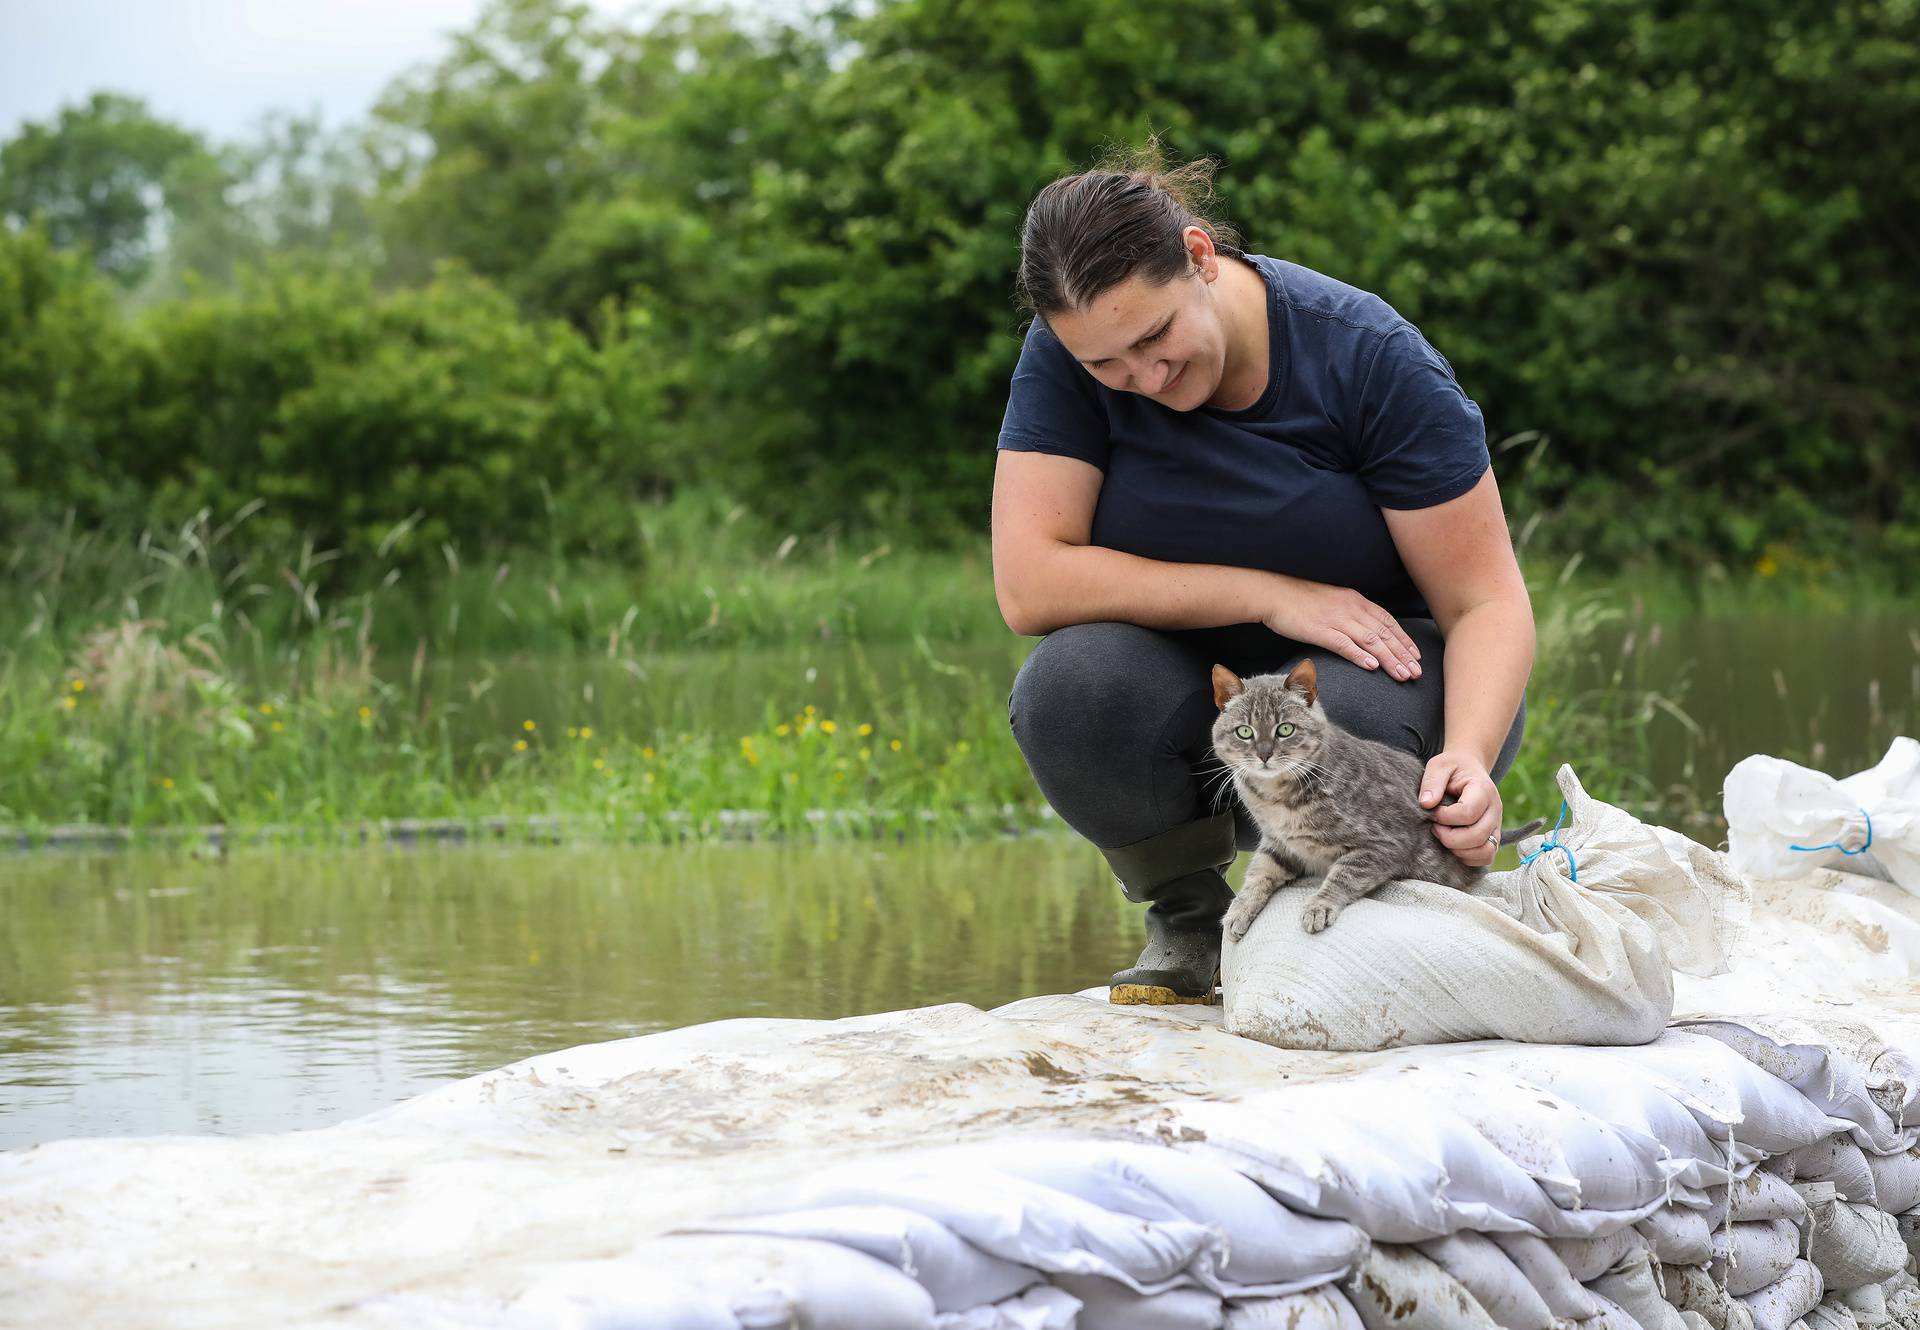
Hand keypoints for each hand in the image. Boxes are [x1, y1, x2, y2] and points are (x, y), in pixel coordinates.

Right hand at [1260, 576, 1422, 680]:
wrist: (1273, 592)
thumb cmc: (1299, 599)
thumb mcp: (1332, 601)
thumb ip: (1350, 613)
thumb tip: (1363, 630)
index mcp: (1355, 600)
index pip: (1387, 621)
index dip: (1404, 639)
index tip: (1416, 655)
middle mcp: (1350, 608)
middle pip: (1384, 633)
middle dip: (1403, 654)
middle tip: (1417, 672)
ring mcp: (1336, 619)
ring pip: (1370, 641)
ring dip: (1389, 659)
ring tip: (1403, 675)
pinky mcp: (1320, 630)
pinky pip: (1345, 644)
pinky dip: (1360, 655)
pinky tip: (1372, 667)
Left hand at [1419, 751, 1501, 866]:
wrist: (1469, 768)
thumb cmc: (1452, 768)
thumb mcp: (1439, 766)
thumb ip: (1432, 782)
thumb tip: (1426, 804)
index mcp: (1483, 790)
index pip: (1468, 812)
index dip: (1445, 817)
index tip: (1432, 812)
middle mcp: (1495, 810)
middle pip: (1477, 836)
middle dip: (1450, 838)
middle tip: (1434, 828)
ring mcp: (1496, 825)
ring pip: (1486, 851)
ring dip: (1460, 850)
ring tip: (1444, 837)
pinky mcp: (1493, 836)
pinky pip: (1487, 856)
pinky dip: (1469, 858)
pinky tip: (1453, 846)